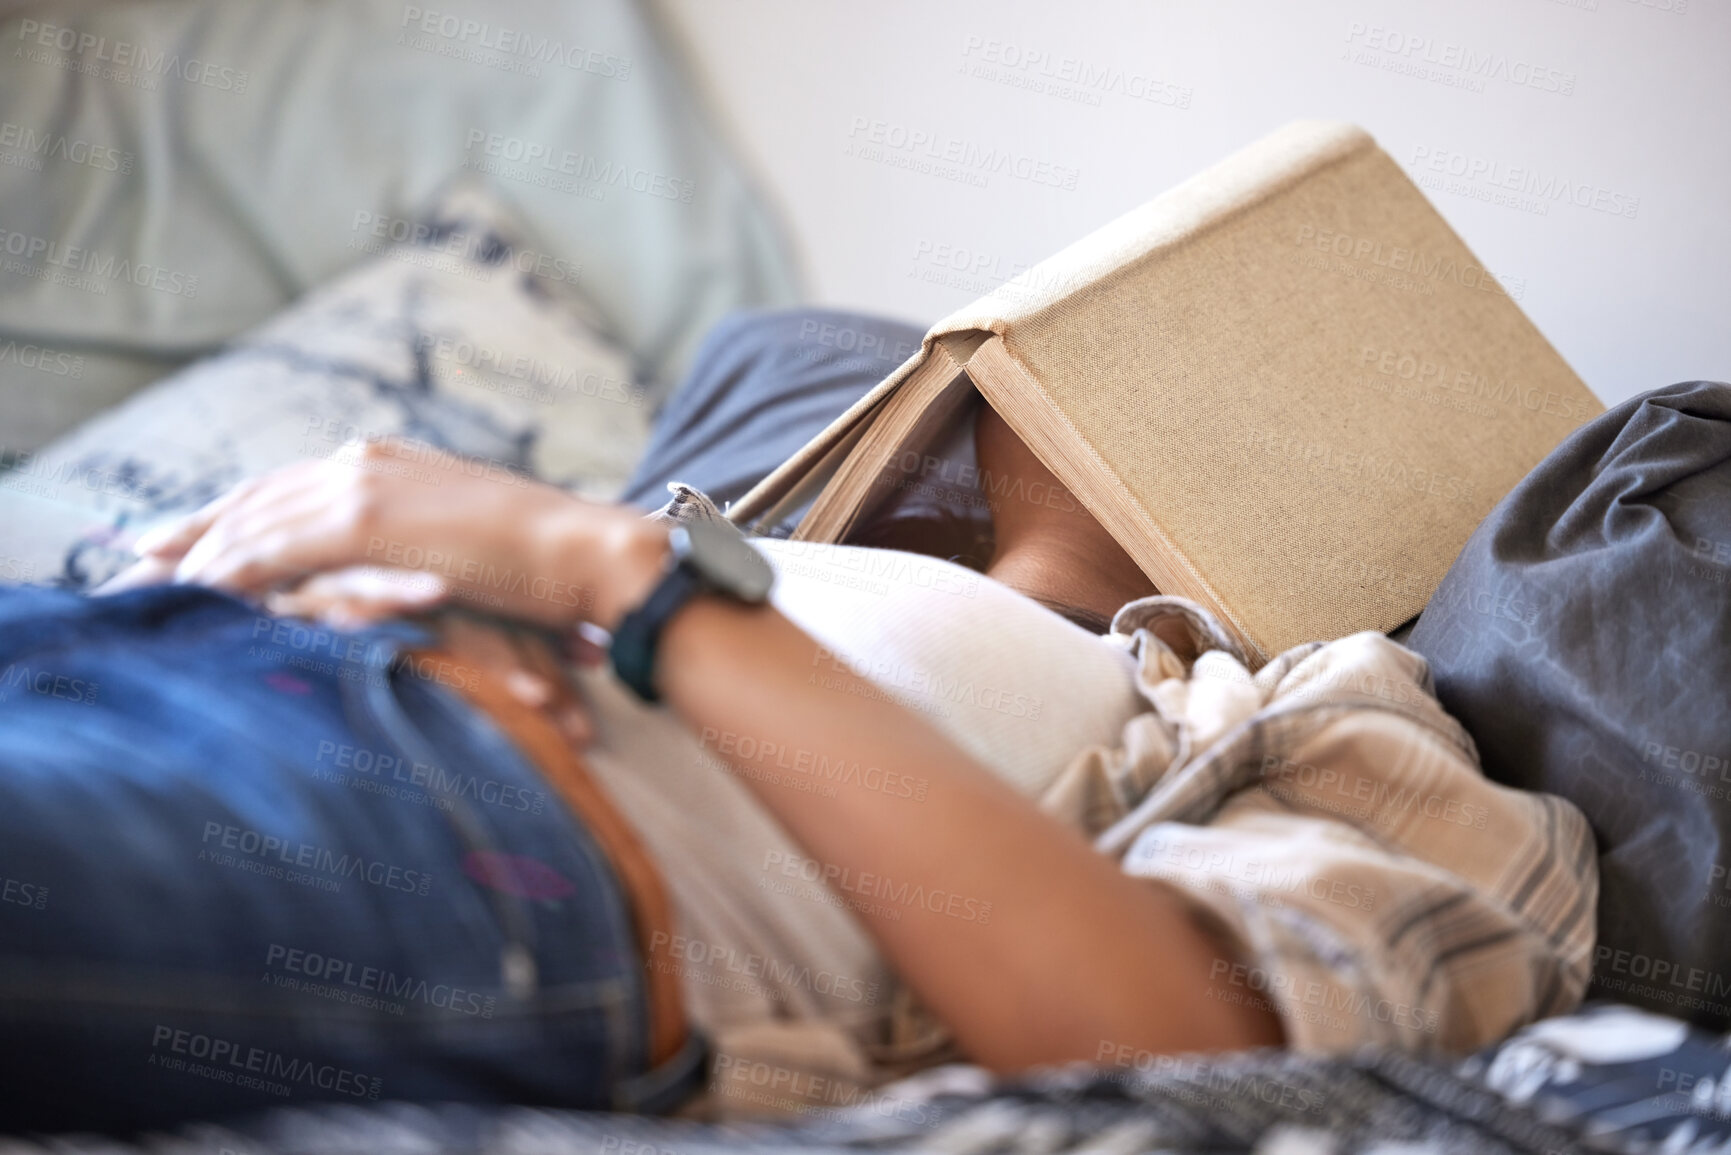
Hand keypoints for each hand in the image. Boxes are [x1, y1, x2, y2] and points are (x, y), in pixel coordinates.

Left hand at [104, 438, 664, 629]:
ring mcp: (361, 484)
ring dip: (194, 557)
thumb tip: (405, 576)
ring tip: (142, 589)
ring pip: (252, 521)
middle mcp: (366, 460)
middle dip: (195, 529)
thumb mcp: (470, 543)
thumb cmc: (546, 562)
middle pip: (257, 496)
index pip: (291, 485)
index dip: (234, 511)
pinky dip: (223, 572)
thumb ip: (420, 546)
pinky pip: (270, 549)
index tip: (187, 535)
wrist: (585, 551)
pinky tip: (187, 596)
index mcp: (389, 461)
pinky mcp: (362, 519)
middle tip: (136, 559)